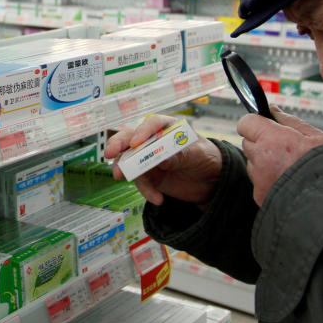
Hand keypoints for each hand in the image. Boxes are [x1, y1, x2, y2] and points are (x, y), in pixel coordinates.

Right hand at [106, 115, 221, 207]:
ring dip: (125, 169)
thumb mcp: (197, 154)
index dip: (142, 131)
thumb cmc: (208, 158)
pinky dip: (146, 191)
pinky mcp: (150, 176)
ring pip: (129, 160)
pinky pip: (141, 182)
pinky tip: (158, 198)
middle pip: (131, 138)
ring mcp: (150, 159)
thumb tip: (159, 157)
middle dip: (118, 145)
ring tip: (122, 177)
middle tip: (109, 154)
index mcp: (169, 127)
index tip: (136, 142)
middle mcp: (155, 140)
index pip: (153, 124)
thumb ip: (178, 155)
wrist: (213, 183)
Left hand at [237, 107, 322, 205]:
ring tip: (288, 168)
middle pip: (248, 143)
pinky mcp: (260, 195)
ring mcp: (259, 179)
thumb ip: (289, 121)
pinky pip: (258, 182)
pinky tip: (287, 182)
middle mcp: (260, 159)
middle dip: (261, 143)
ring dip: (263, 163)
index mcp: (272, 140)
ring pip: (252, 163)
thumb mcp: (315, 136)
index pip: (246, 123)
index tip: (265, 127)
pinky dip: (268, 181)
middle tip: (283, 150)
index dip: (256, 124)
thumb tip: (272, 111)